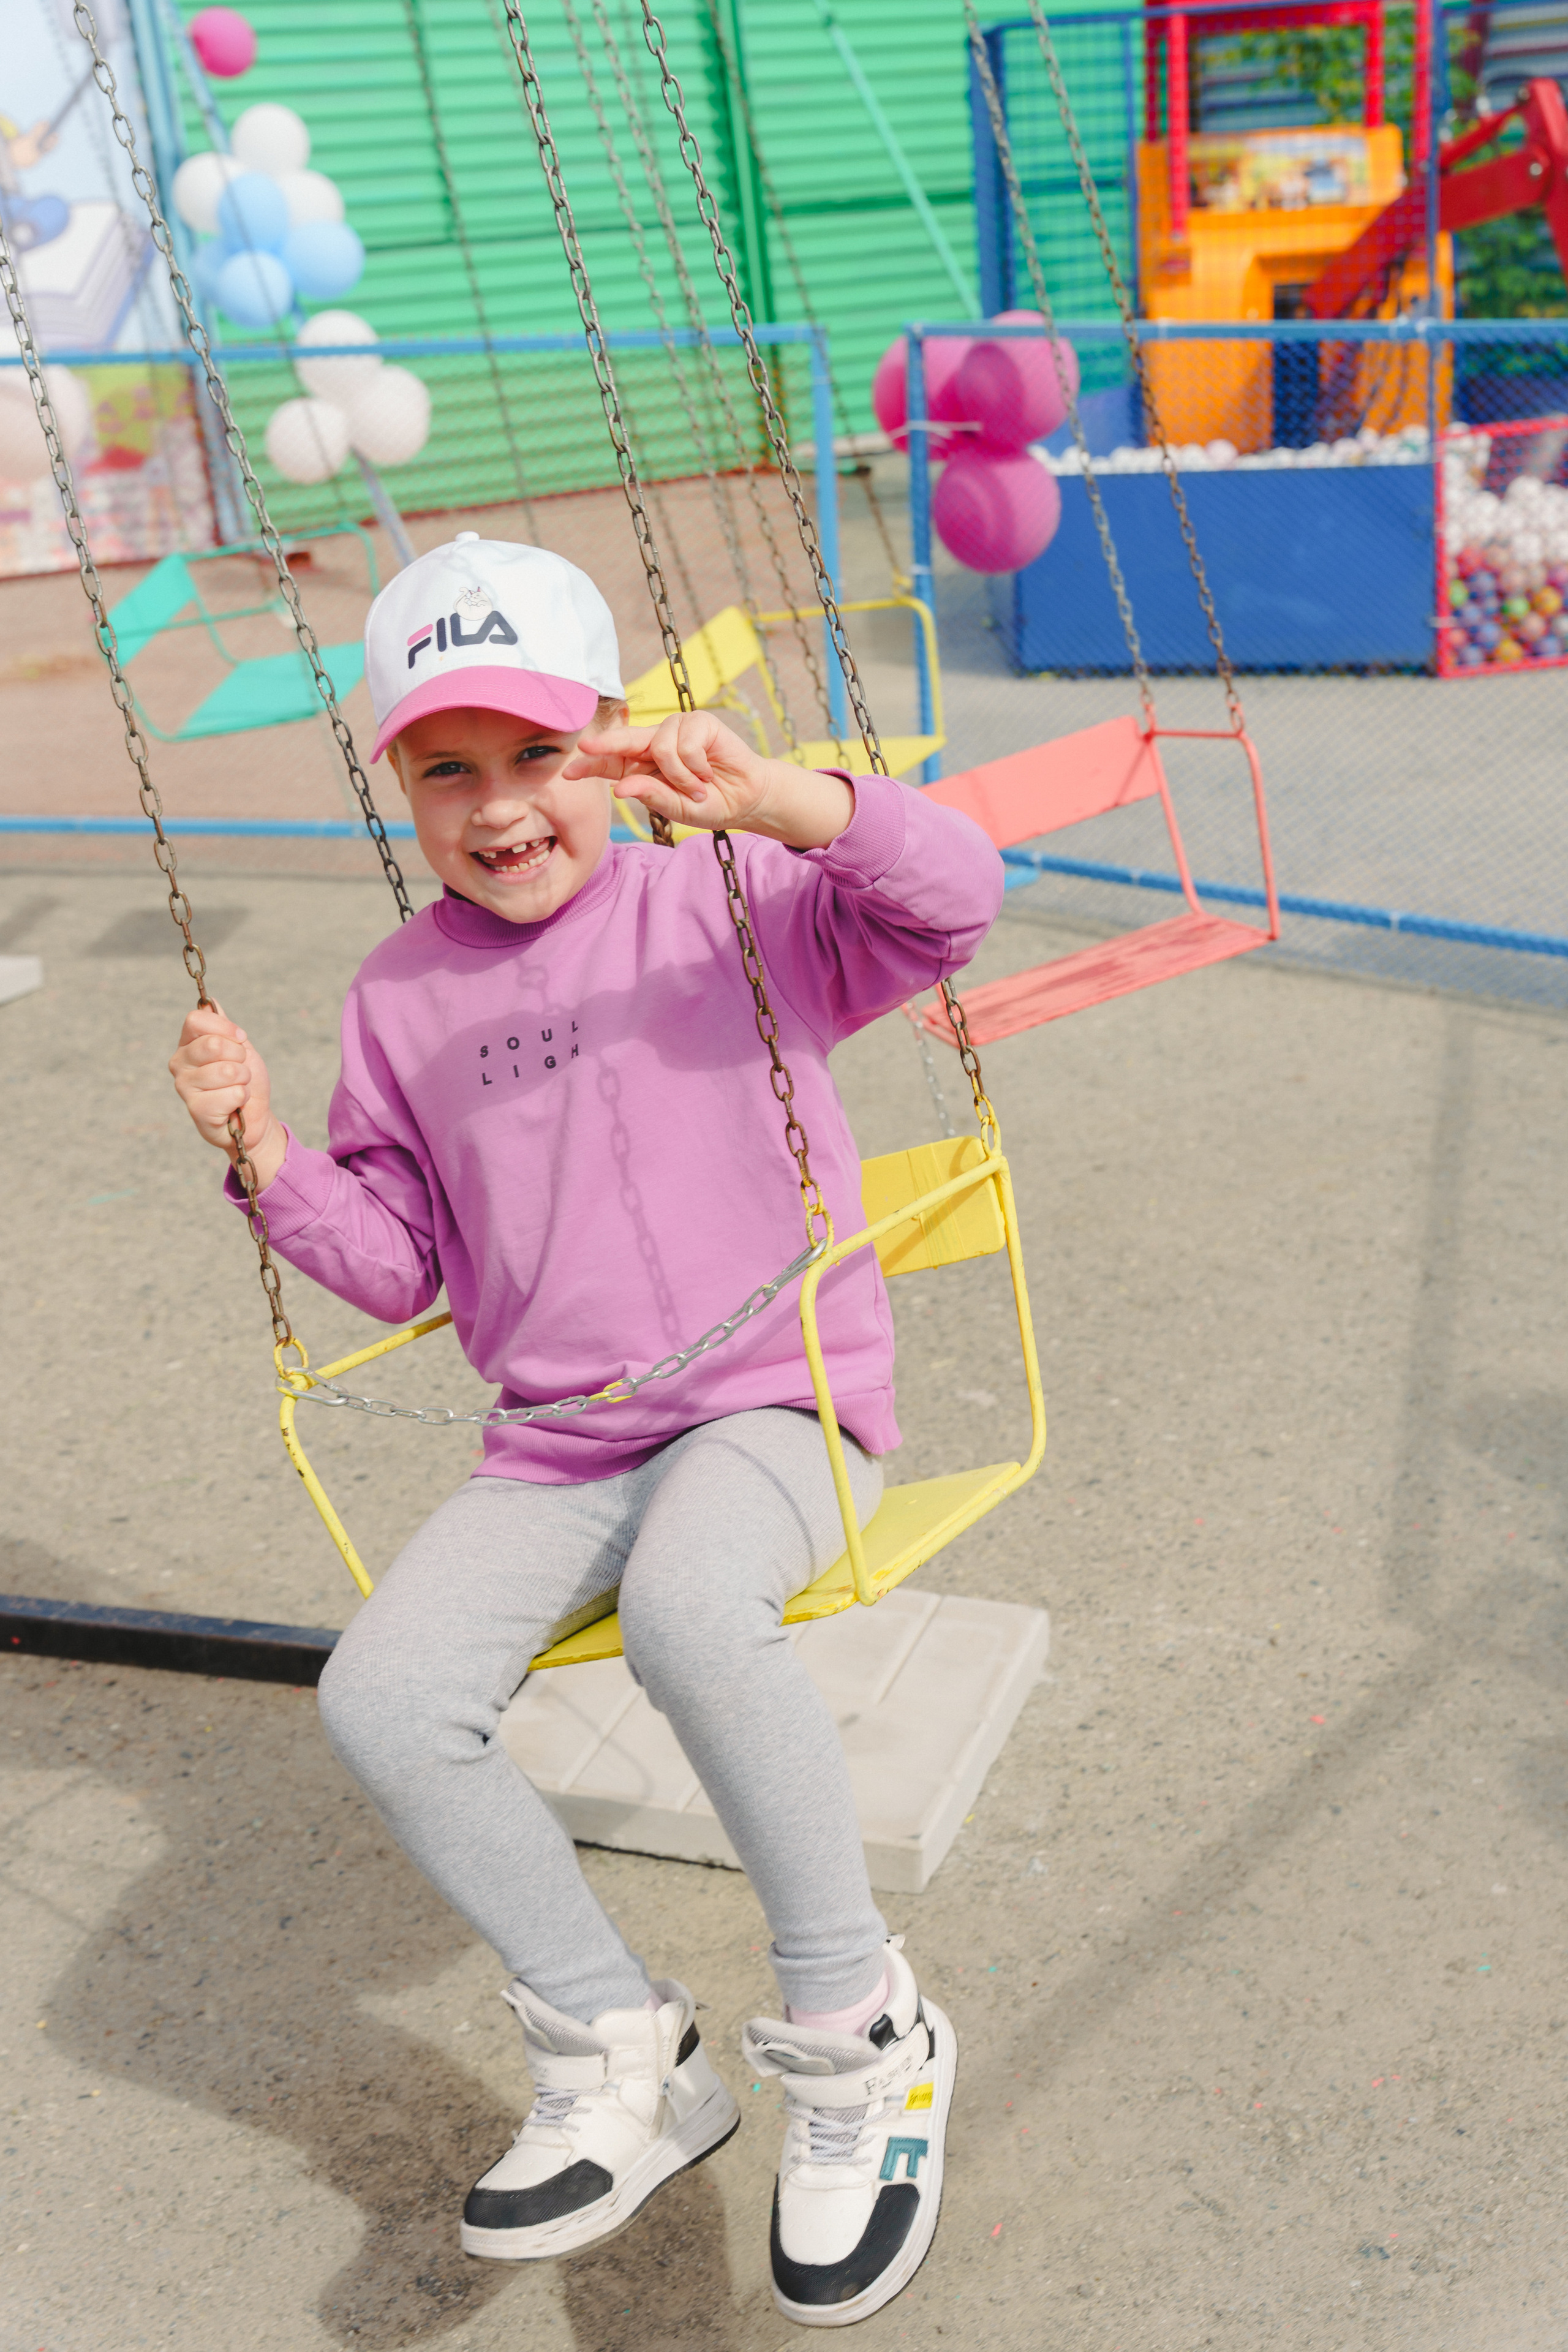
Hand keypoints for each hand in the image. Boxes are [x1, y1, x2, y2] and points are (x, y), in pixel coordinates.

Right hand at [168, 1005, 285, 1187]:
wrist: (254, 1116)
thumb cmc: (244, 1081)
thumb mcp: (240, 1048)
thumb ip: (224, 1027)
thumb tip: (210, 1001)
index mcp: (187, 1043)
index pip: (196, 1020)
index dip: (225, 1027)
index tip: (241, 1039)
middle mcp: (179, 1063)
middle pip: (212, 1044)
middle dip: (240, 1056)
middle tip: (240, 1070)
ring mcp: (184, 1087)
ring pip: (227, 1070)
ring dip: (243, 1079)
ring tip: (237, 1087)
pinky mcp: (196, 1109)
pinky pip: (232, 1094)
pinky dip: (242, 1098)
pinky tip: (234, 1105)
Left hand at [562, 709, 854, 848]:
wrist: (748, 798)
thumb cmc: (711, 803)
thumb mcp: (677, 808)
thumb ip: (651, 796)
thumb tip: (620, 787)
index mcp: (644, 766)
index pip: (612, 763)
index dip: (592, 765)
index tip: (569, 772)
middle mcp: (657, 743)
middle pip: (625, 740)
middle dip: (606, 743)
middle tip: (586, 748)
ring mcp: (678, 730)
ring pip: (660, 746)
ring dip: (679, 774)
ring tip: (697, 786)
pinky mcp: (700, 722)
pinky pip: (684, 743)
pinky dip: (695, 765)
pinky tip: (708, 773)